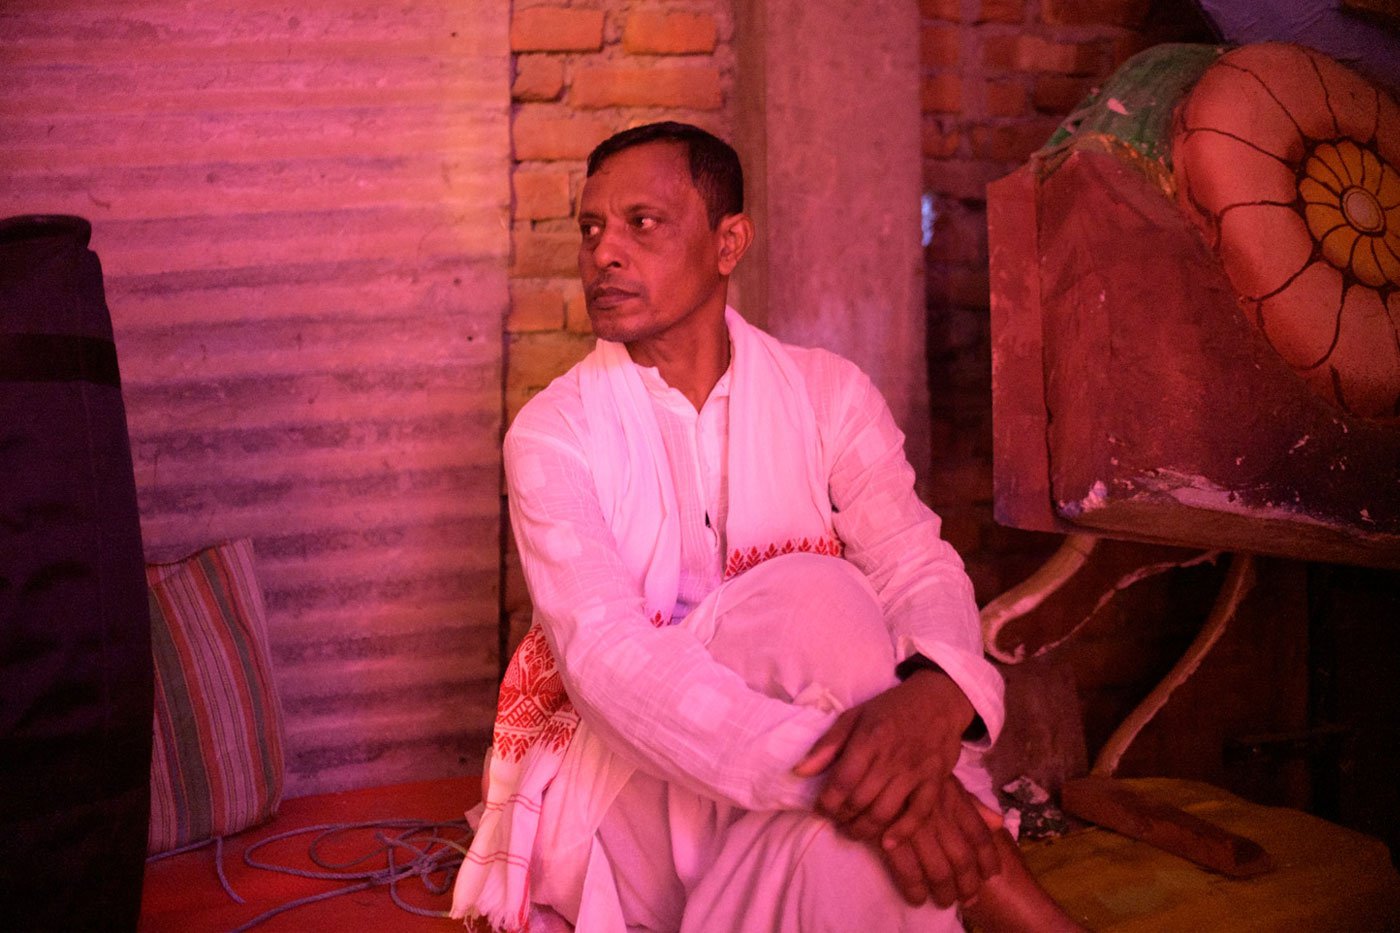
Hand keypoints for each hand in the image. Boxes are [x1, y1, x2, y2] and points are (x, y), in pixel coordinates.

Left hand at [792, 669, 971, 841]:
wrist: (938, 700)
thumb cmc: (891, 708)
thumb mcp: (854, 716)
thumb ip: (827, 744)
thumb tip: (800, 771)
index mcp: (869, 739)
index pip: (842, 781)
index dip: (827, 802)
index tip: (819, 810)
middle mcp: (892, 758)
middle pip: (860, 800)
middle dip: (842, 817)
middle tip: (835, 821)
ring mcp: (915, 772)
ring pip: (885, 812)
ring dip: (864, 829)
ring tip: (852, 831)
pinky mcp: (935, 781)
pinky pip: (919, 814)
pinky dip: (902, 832)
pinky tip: (886, 843)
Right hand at [879, 776, 1002, 907]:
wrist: (869, 762)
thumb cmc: (908, 770)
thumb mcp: (943, 778)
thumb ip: (971, 802)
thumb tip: (998, 823)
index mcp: (954, 800)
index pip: (979, 836)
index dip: (988, 860)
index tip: (990, 876)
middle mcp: (940, 816)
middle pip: (962, 860)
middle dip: (967, 885)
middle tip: (968, 900)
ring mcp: (916, 829)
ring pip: (939, 871)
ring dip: (944, 893)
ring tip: (944, 901)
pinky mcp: (891, 837)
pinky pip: (908, 872)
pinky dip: (915, 890)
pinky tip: (917, 898)